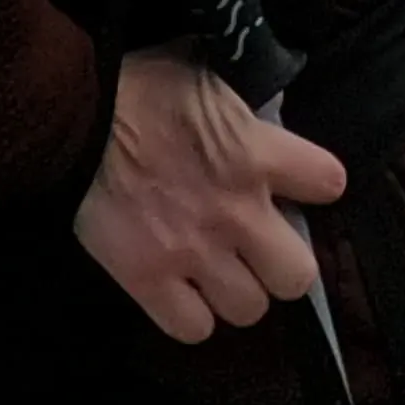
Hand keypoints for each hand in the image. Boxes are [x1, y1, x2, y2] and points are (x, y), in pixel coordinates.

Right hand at [73, 43, 351, 344]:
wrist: (75, 117)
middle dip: (280, 266)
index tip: (299, 187)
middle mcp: (237, 212)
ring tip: (217, 274)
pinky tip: (181, 294)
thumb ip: (242, 107)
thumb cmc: (141, 86)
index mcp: (258, 152)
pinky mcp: (147, 280)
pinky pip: (192, 329)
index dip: (316, 187)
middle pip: (297, 277)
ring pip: (248, 310)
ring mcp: (193, 253)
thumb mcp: (208, 76)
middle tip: (258, 250)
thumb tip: (259, 106)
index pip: (329, 184)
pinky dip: (189, 317)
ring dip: (235, 293)